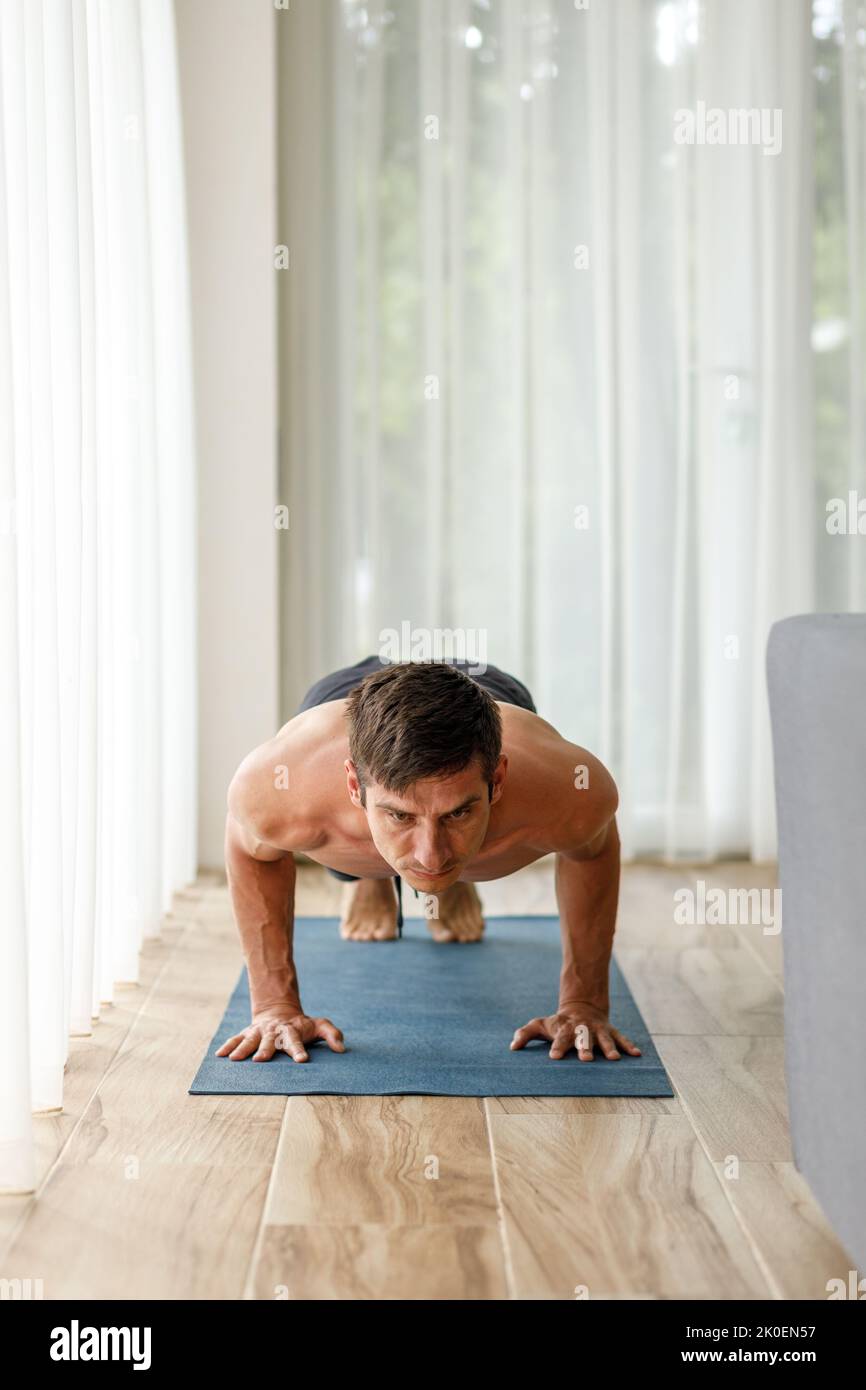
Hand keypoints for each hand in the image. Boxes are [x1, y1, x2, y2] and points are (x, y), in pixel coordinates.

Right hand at [215, 1006, 344, 1063]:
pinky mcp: (248, 1033)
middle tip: (260, 1060)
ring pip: (250, 1039)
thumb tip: (342, 1049)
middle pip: (270, 1040)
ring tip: (235, 1059)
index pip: (296, 1041)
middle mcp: (274, 1031)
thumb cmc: (302, 1025)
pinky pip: (236, 1038)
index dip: (298, 1050)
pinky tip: (220, 1055)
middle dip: (265, 1049)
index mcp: (291, 1031)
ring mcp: (259, 1032)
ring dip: (243, 1048)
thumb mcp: (320, 1025)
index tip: (302, 1060)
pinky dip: (228, 1045)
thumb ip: (332, 1034)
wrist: (279, 1011)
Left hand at [510, 1002, 641, 1061]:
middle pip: (583, 1038)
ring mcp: (598, 1029)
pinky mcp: (610, 1031)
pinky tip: (637, 1054)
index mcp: (565, 1028)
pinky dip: (629, 1045)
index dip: (557, 1047)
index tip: (553, 1057)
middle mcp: (582, 1029)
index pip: (560, 1038)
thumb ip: (525, 1034)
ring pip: (604, 1038)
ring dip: (609, 1048)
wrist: (582, 1005)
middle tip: (586, 1059)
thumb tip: (512, 1047)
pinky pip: (621, 1038)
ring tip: (613, 1059)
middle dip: (584, 1048)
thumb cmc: (558, 1022)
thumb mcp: (541, 1025)